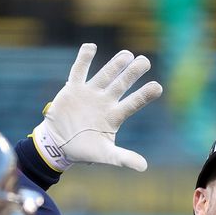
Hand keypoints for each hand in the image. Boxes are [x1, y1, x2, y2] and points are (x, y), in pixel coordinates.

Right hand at [30, 43, 162, 172]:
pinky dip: (84, 59)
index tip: (158, 87)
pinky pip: (79, 71)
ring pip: (105, 74)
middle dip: (132, 73)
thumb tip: (144, 167)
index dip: (144, 95)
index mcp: (114, 116)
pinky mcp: (73, 89)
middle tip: (144, 62)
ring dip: (115, 64)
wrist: (58, 144)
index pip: (133, 103)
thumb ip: (122, 158)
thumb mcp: (104, 155)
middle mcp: (105, 101)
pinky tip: (91, 47)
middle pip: (122, 84)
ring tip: (127, 55)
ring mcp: (90, 93)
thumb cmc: (84, 150)